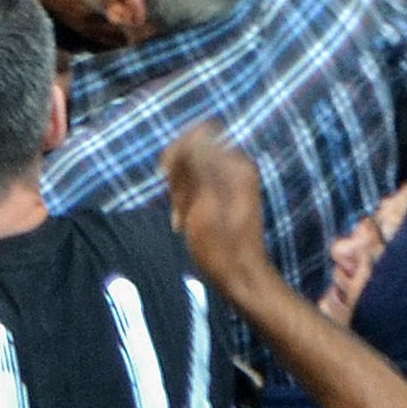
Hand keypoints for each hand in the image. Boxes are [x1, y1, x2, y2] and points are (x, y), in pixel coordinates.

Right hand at [157, 123, 270, 287]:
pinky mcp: (222, 196)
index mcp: (236, 165)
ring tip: (185, 219)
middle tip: (182, 207)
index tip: (167, 175)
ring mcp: (230, 182)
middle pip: (190, 154)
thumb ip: (199, 165)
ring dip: (179, 193)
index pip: (197, 135)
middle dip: (178, 178)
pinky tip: (186, 222)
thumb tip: (196, 131)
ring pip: (188, 173)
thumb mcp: (204, 203)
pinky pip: (193, 188)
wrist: (239, 276)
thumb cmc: (221, 245)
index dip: (177, 152)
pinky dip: (185, 202)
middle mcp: (236, 168)